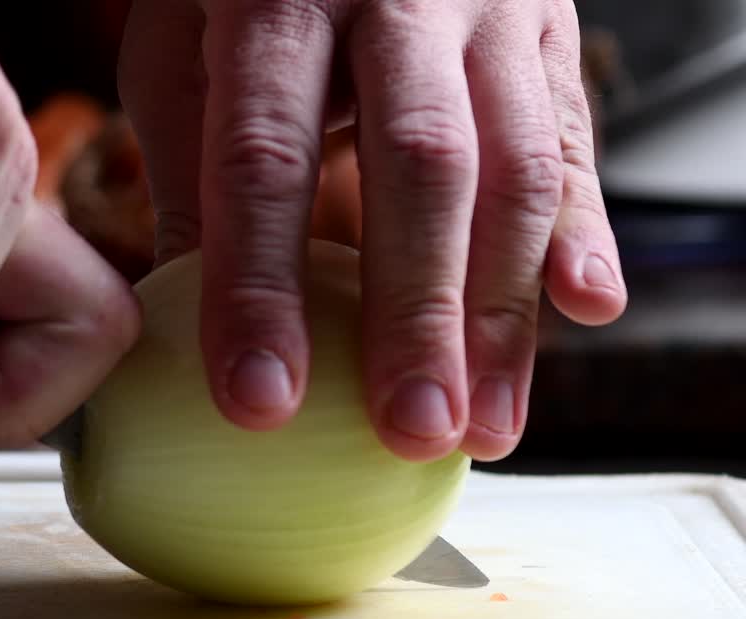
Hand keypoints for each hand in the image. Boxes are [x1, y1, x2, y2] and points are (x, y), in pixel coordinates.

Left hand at [118, 0, 626, 461]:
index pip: (265, 157)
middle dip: (416, 313)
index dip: (259, 287)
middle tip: (409, 431)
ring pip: (513, 167)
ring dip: (503, 309)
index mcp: (275, 0)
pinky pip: (571, 138)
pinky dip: (585, 232)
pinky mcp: (547, 31)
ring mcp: (486, 10)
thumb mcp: (185, 55)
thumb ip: (191, 176)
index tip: (258, 401)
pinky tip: (587, 309)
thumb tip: (177, 322)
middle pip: (418, 166)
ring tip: (486, 421)